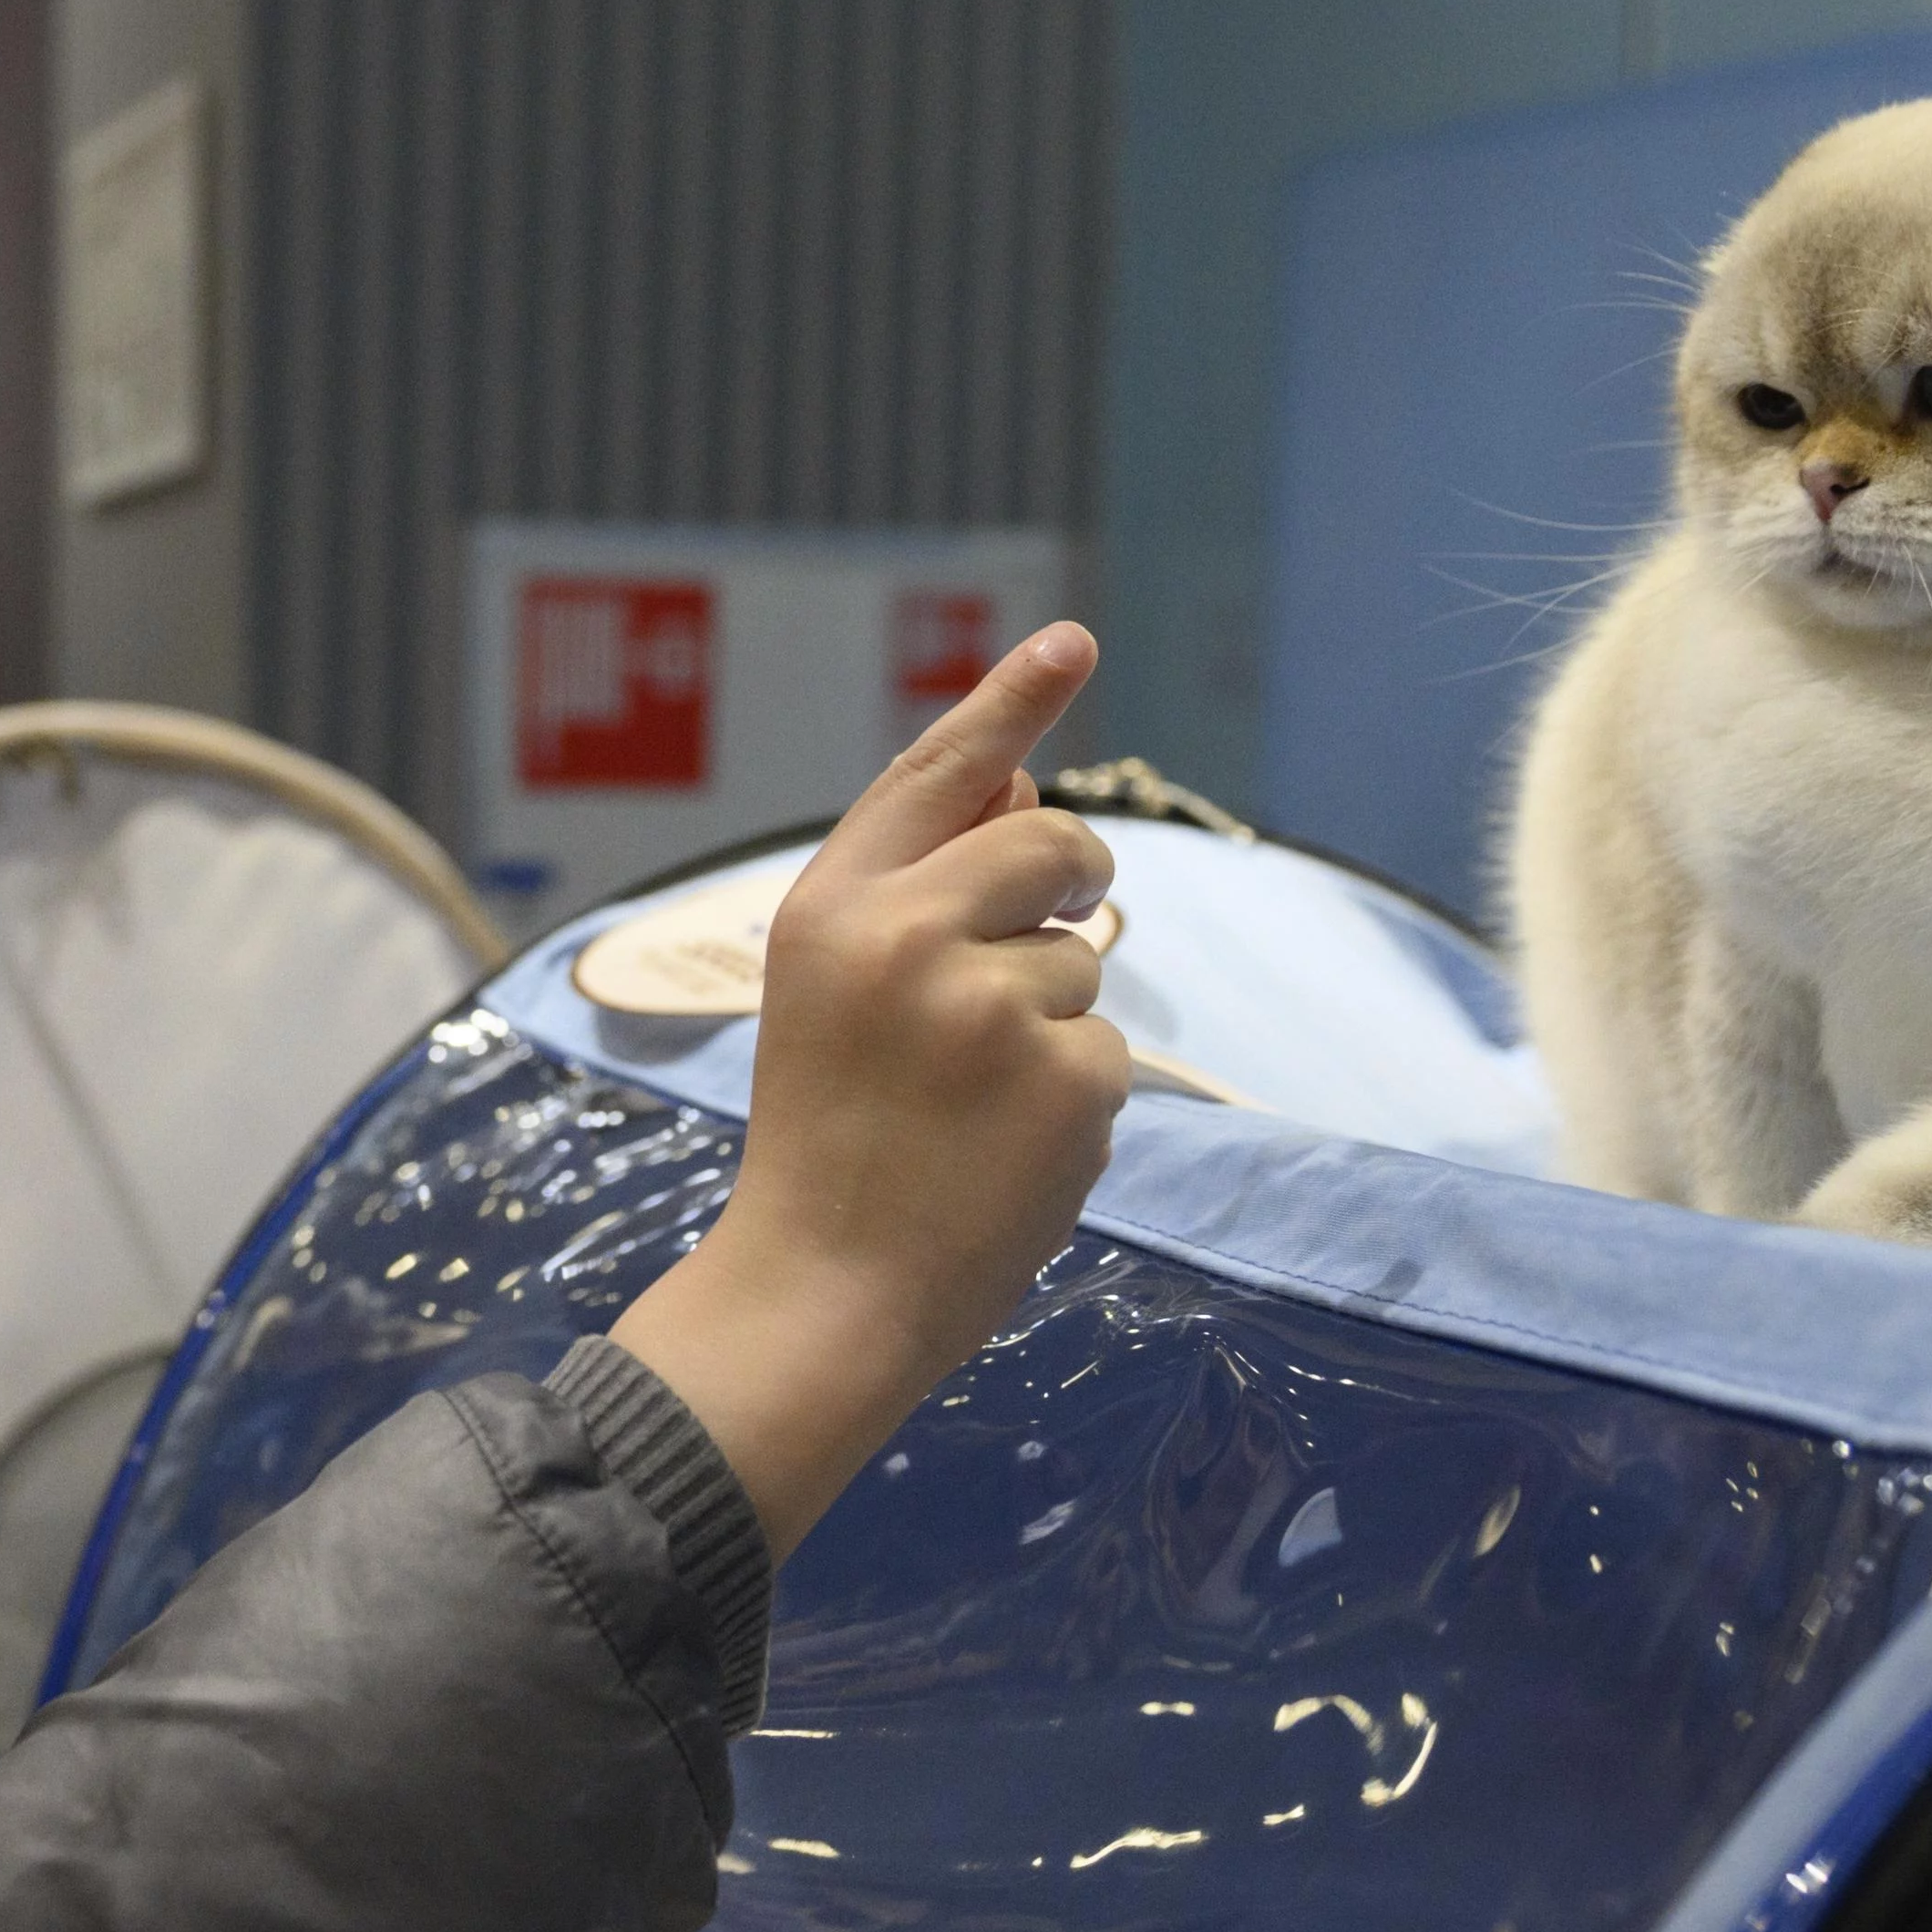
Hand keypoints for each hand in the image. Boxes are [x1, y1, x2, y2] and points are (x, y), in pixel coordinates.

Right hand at [610, 623, 1126, 1553]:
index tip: (1075, 639)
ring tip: (966, 1106)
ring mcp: (988, 1008)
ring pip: (1081, 963)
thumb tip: (1024, 788)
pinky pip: (1108, 1051)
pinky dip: (1073, 1101)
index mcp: (829, 907)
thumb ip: (916, 887)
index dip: (1012, 699)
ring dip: (1050, 1025)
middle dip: (1065, 887)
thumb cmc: (828, 1138)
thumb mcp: (830, 992)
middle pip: (1051, 845)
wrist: (823, 1292)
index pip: (941, 774)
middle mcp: (904, 937)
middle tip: (1019, 968)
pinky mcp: (1063, 1080)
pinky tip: (1004, 1152)